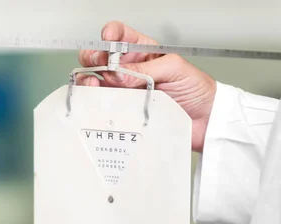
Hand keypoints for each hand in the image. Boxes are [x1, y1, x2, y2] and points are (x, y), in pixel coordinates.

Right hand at [78, 21, 216, 152]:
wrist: (204, 121)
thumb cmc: (196, 90)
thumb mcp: (176, 69)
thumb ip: (147, 68)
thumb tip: (119, 73)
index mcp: (143, 53)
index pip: (121, 36)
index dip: (111, 33)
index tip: (108, 37)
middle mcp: (129, 70)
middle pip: (101, 57)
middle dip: (94, 57)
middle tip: (100, 64)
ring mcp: (124, 90)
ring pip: (95, 79)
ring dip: (88, 78)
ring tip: (94, 82)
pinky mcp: (122, 110)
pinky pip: (101, 103)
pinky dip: (93, 99)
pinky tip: (96, 97)